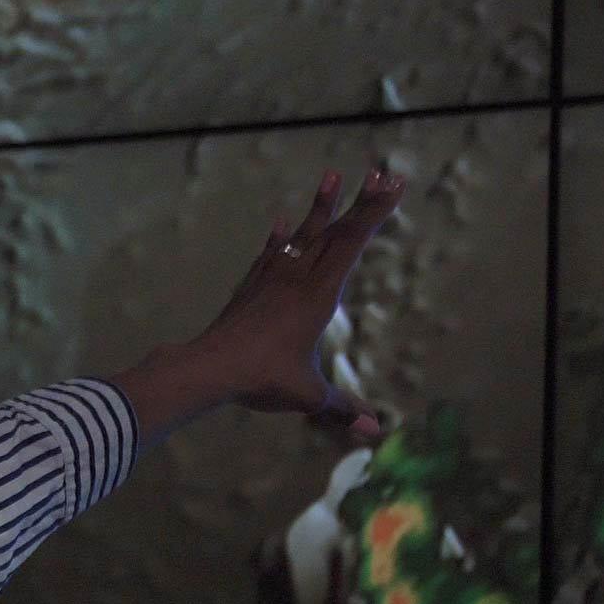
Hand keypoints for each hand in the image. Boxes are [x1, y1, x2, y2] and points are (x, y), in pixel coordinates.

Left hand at [110, 164, 400, 443]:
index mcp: (318, 295)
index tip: (394, 185)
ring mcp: (272, 277)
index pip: (352, 243)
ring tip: (333, 174)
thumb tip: (375, 431)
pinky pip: (271, 252)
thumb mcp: (308, 396)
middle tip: (385, 172)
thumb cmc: (261, 379)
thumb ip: (342, 409)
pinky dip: (281, 236)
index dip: (374, 212)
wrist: (209, 367)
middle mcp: (297, 277)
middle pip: (335, 230)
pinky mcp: (251, 286)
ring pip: (303, 233)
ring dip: (321, 205)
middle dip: (362, 201)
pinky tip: (284, 222)